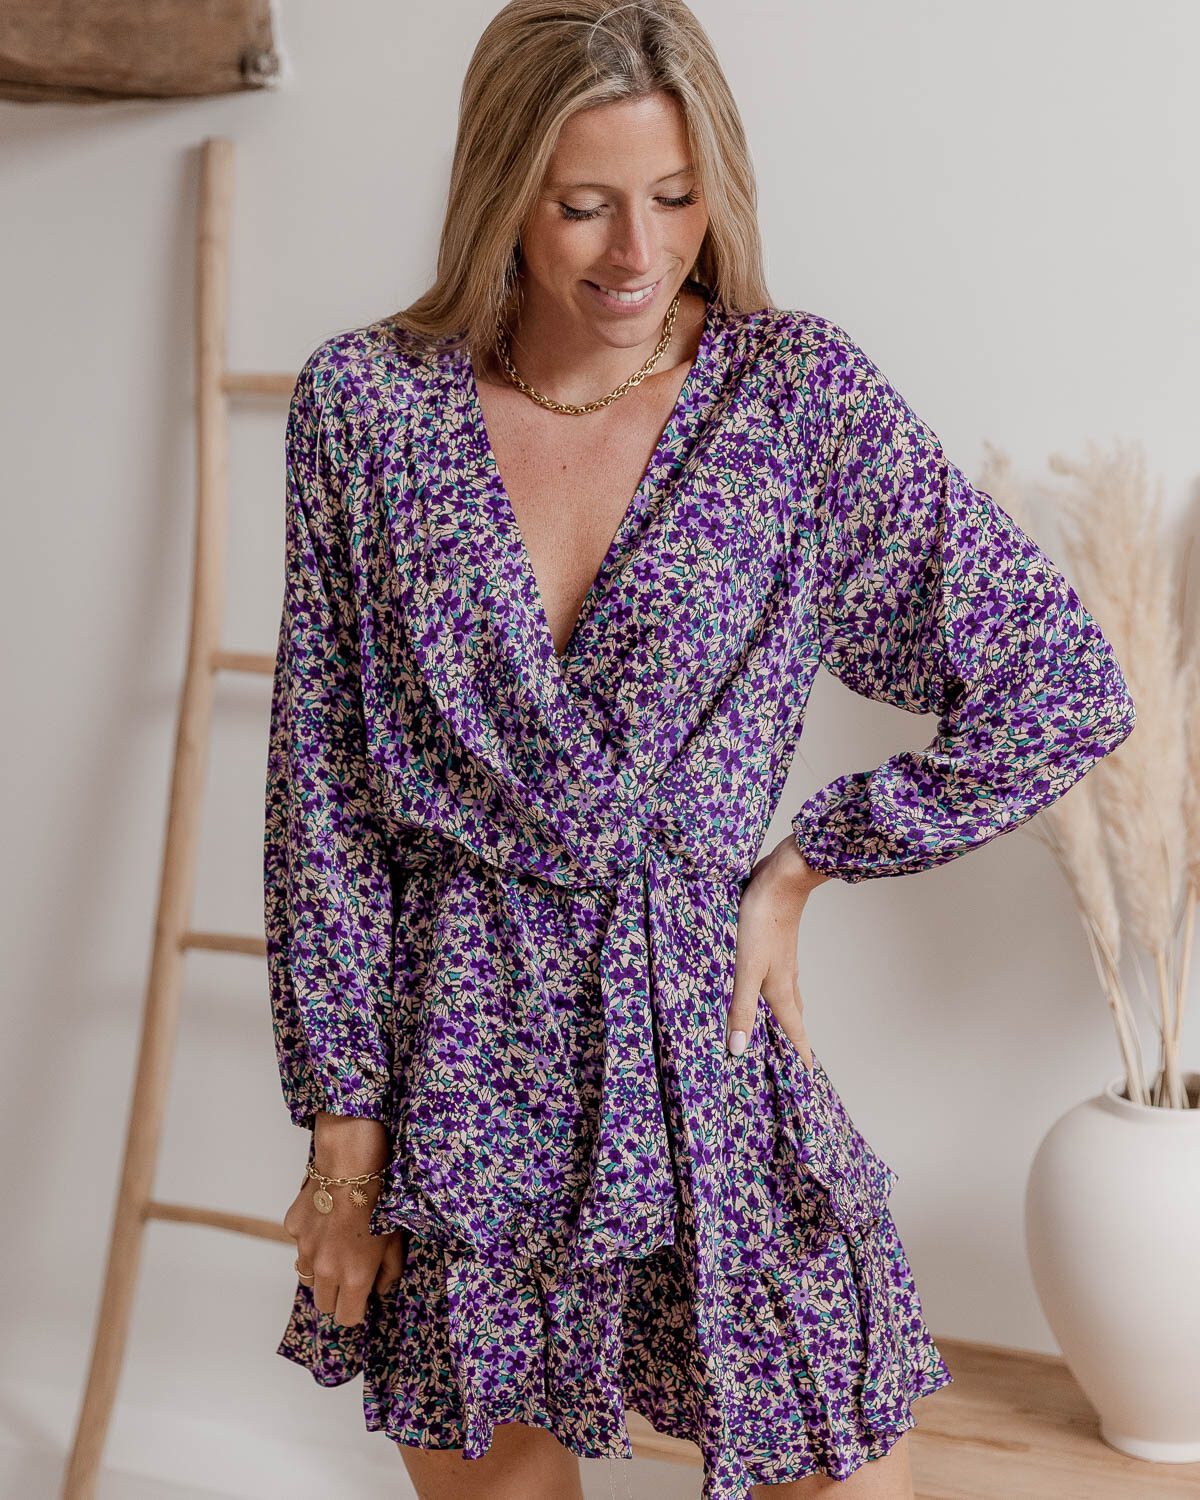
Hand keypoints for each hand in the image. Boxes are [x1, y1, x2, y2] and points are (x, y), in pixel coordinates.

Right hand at [283, 1116, 407, 1326]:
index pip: (346, 1318)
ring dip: (320, 1269)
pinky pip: (299, 1243)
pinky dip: (310, 1238)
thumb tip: (379, 1289)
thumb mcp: (397, 1239)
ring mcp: (304, 1248)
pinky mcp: (292, 1227)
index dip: (356, 1310)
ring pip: (307, 1274)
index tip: (362, 1297)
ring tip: (337, 1243)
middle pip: (323, 1303)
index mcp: (354, 1277)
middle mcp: (325, 1269)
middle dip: (336, 1295)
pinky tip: (326, 1216)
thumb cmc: (382, 1198)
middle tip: (349, 1273)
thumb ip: (389, 1272)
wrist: (353, 1162)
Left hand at [726, 835, 829, 1069]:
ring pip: (786, 993)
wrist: (782, 878)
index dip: (800, 1053)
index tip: (808, 1075)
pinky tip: (763, 980)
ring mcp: (782, 958)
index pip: (794, 1030)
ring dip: (785, 1012)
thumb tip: (739, 1049)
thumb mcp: (747, 968)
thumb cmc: (763, 922)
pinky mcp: (774, 941)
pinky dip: (773, 988)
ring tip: (779, 1024)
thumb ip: (741, 1007)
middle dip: (794, 1037)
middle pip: (793, 1015)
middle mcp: (786, 977)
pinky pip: (777, 974)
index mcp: (781, 989)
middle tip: (794, 1057)